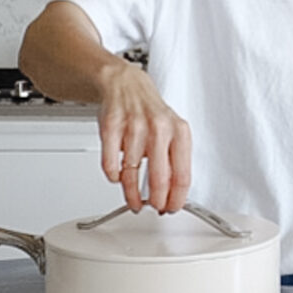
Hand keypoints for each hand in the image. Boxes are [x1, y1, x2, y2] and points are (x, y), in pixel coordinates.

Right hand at [95, 60, 191, 215]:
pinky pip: (110, 165)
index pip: (182, 175)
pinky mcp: (111, 127)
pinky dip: (114, 177)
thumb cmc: (151, 112)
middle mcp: (159, 128)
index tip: (171, 208)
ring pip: (131, 175)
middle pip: (159, 179)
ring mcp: (134, 127)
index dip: (176, 198)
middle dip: (155, 201)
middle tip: (152, 208)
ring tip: (134, 200)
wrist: (126, 84)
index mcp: (179, 132)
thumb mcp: (173, 131)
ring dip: (131, 194)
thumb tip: (173, 194)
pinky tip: (118, 177)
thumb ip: (175, 161)